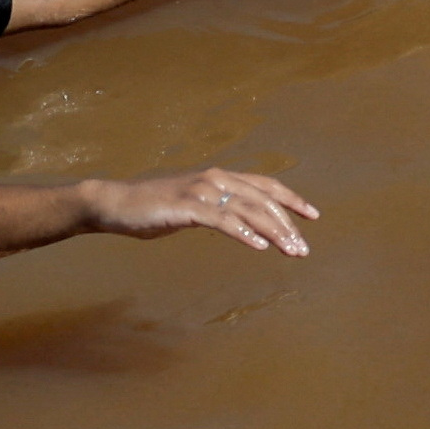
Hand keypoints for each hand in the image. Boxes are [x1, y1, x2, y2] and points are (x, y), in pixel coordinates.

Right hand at [80, 168, 320, 256]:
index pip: (266, 186)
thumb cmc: (155, 207)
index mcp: (221, 177)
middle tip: (303, 249)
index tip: (313, 216)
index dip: (292, 199)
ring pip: (249, 210)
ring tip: (290, 251)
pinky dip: (244, 233)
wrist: (116, 203)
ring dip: (274, 232)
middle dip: (288, 225)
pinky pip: (223, 220)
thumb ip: (218, 209)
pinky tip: (259, 247)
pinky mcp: (188, 207)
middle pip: (264, 201)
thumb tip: (242, 223)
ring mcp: (203, 191)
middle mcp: (217, 179)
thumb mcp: (194, 205)